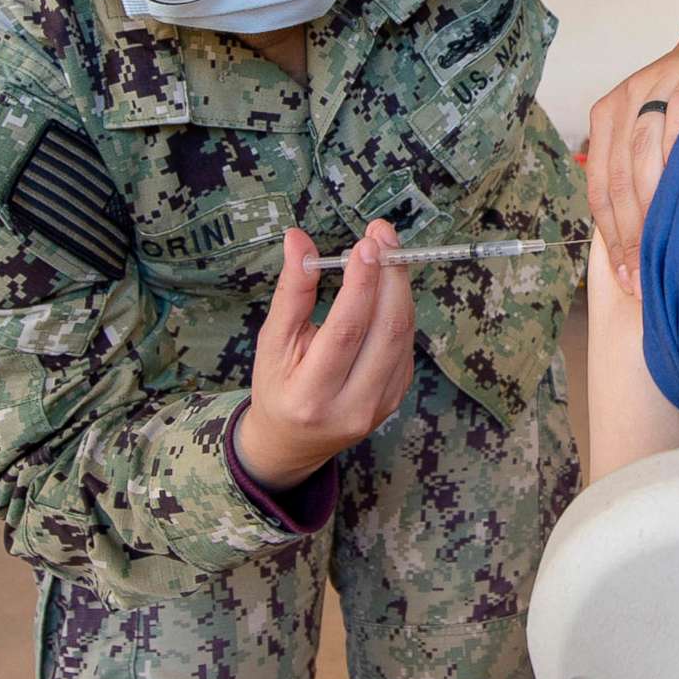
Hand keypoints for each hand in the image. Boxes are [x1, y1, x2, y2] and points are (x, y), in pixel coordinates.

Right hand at [236, 220, 416, 491]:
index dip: (361, 285)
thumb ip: (291, 292)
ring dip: (399, 287)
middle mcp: (352, 406)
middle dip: (390, 276)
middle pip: (386, 331)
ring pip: (403, 335)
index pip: (346, 331)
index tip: (367, 244)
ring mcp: (381, 405)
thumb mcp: (272, 342)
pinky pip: (406, 345)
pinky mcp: (397, 397)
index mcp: (311, 395)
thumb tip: (298, 239)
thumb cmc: (277, 386)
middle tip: (381, 235)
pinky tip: (387, 286)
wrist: (293, 442)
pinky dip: (400, 309)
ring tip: (386, 249)